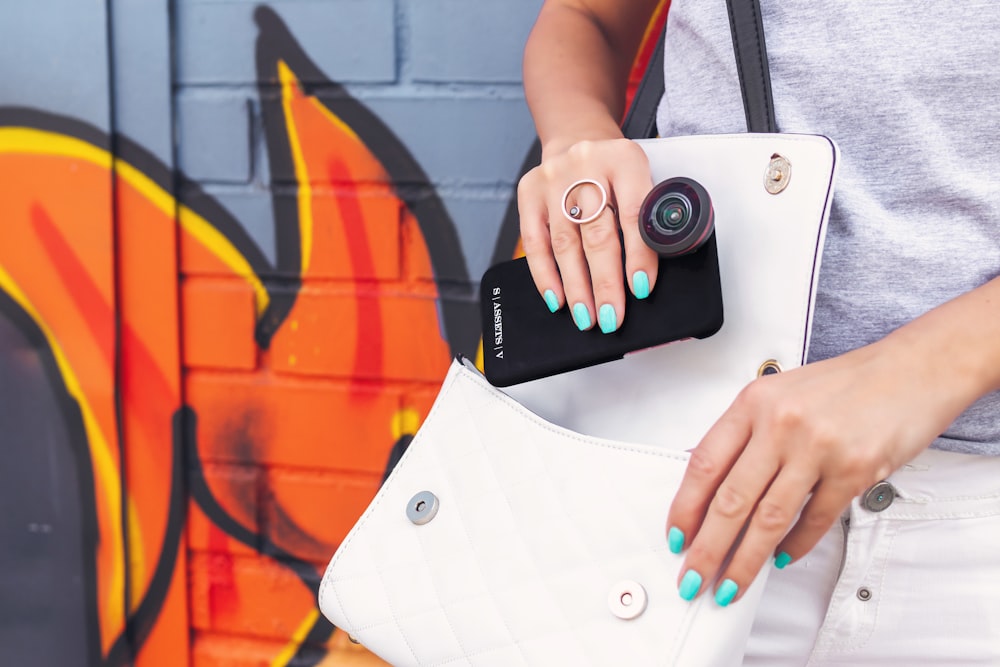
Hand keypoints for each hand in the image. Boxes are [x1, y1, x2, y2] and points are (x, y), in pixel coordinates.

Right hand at [517, 138, 657, 332]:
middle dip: (604, 283)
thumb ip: (648, 217)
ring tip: (587, 317)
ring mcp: (553, 179)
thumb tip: (647, 275)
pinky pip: (535, 242)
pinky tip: (557, 298)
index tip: (640, 289)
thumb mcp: (641, 179)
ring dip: (576, 287)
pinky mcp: (529, 192)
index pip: (634, 214)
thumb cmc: (614, 170)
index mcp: (624, 159)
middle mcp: (586, 165)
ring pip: (565, 243)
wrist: (577, 137)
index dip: (638, 256)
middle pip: (596, 234)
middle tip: (611, 317)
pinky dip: (546, 275)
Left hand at [665, 335, 964, 606]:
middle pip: (731, 500)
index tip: (676, 537)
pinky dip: (794, 546)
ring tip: (732, 584)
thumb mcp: (779, 395)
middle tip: (694, 578)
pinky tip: (780, 559)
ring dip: (746, 560)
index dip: (685, 507)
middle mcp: (780, 423)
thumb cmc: (843, 385)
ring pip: (768, 519)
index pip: (705, 464)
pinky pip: (814, 521)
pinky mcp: (853, 470)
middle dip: (708, 548)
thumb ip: (746, 435)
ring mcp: (817, 448)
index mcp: (753, 402)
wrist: (911, 371)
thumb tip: (711, 489)